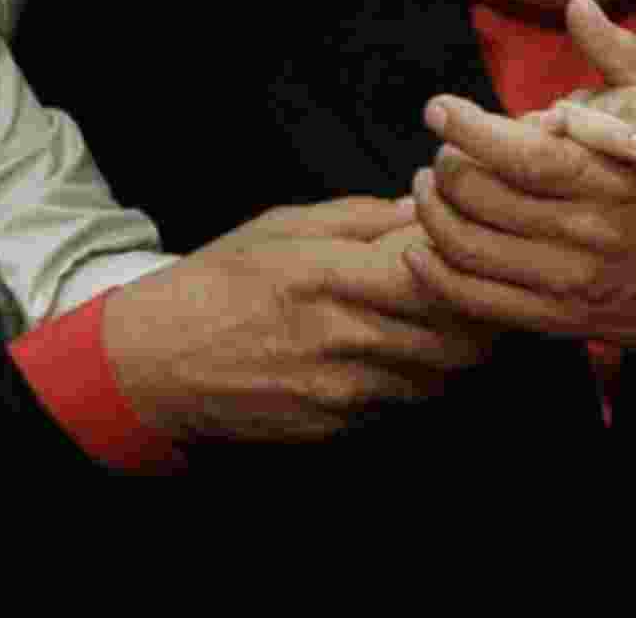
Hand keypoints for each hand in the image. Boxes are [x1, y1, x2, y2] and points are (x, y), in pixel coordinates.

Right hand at [102, 195, 495, 442]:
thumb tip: (419, 208)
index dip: (464, 260)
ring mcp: (341, 391)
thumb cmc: (219, 281)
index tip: (469, 241)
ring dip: (452, 346)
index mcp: (326, 275)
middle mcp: (341, 337)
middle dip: (477, 309)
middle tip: (476, 283)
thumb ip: (358, 218)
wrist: (158, 362)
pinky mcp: (337, 427)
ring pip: (438, 374)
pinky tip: (395, 350)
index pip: (431, 274)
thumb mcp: (281, 227)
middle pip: (453, 335)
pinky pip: (402, 402)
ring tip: (440, 316)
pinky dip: (414, 376)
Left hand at [407, 0, 635, 377]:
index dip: (466, 129)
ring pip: (467, 248)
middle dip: (445, 166)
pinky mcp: (558, 319)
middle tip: (441, 149)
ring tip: (427, 188)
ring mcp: (567, 281)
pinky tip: (422, 246)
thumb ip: (620, 57)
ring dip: (431, 213)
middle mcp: (583, 233)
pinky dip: (435, 275)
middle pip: (480, 198)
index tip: (438, 107)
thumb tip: (579, 5)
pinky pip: (477, 301)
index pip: (520, 155)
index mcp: (607, 178)